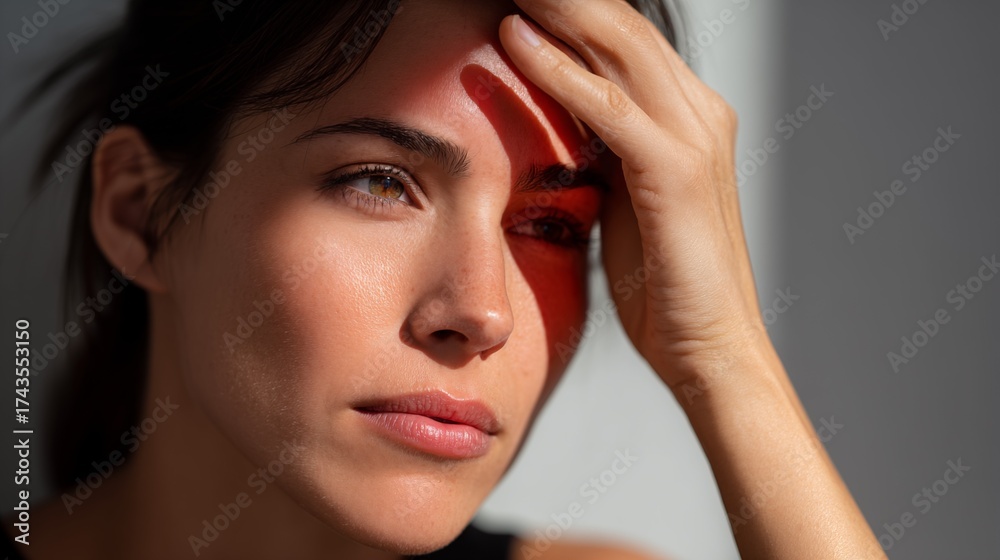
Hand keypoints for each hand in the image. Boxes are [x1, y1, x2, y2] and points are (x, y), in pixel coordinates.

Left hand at [499, 0, 766, 387]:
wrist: (710, 349)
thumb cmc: (663, 285)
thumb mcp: (625, 200)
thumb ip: (602, 154)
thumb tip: (557, 124)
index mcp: (687, 116)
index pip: (619, 38)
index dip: (567, 8)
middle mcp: (698, 112)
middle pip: (617, 25)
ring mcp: (694, 136)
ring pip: (615, 46)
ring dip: (555, 8)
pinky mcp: (676, 171)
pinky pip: (608, 106)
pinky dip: (557, 69)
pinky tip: (513, 39)